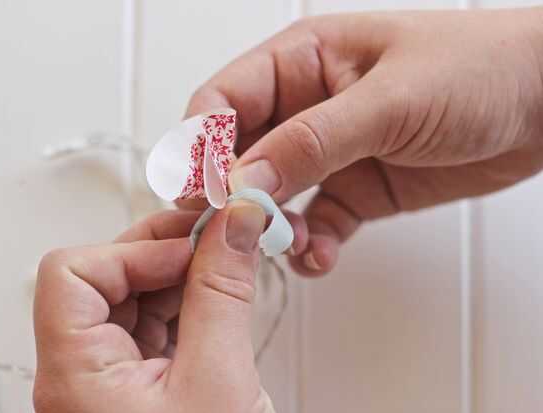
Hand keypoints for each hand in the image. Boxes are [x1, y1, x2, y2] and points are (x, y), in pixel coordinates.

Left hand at [33, 205, 274, 412]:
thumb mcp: (219, 379)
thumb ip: (224, 291)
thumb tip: (236, 224)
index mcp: (76, 376)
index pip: (73, 276)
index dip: (133, 250)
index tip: (193, 245)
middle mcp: (81, 373)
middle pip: (106, 279)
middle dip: (167, 251)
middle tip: (221, 235)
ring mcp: (110, 378)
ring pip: (135, 297)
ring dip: (185, 275)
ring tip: (232, 267)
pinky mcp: (139, 382)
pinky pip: (156, 323)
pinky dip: (190, 303)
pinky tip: (223, 300)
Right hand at [186, 8, 542, 275]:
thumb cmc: (477, 70)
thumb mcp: (388, 101)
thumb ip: (310, 142)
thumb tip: (242, 181)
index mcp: (301, 62)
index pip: (223, 101)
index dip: (202, 147)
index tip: (201, 193)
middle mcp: (305, 107)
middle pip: (240, 156)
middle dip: (233, 198)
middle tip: (232, 234)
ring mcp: (328, 153)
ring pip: (272, 197)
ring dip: (270, 228)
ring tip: (290, 246)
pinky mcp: (354, 190)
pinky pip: (314, 224)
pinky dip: (309, 246)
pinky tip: (319, 256)